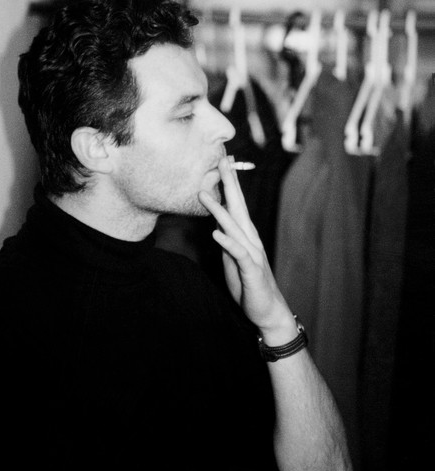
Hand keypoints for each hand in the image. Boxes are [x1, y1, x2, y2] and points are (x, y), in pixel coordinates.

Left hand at [198, 156, 293, 337]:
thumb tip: (217, 222)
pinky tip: (215, 233)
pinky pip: (238, 253)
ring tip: (203, 193)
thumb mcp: (232, 257)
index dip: (229, 183)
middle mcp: (250, 238)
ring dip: (218, 210)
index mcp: (245, 234)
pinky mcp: (251, 270)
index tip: (222, 162)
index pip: (236, 203)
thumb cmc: (248, 283)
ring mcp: (252, 253)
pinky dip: (227, 242)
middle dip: (229, 183)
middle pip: (238, 206)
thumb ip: (227, 238)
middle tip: (221, 161)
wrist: (267, 310)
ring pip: (234, 226)